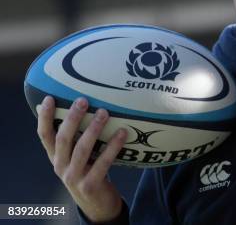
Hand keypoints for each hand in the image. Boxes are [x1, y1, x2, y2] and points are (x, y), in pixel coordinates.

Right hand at [37, 96, 126, 221]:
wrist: (96, 204)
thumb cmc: (88, 171)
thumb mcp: (76, 157)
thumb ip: (76, 139)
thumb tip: (87, 107)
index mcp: (55, 156)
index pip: (44, 135)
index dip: (45, 118)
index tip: (49, 99)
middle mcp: (60, 166)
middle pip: (63, 139)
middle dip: (72, 118)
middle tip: (83, 101)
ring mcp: (73, 177)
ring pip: (82, 149)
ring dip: (93, 129)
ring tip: (104, 113)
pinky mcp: (90, 185)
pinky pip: (103, 162)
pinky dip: (113, 146)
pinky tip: (123, 133)